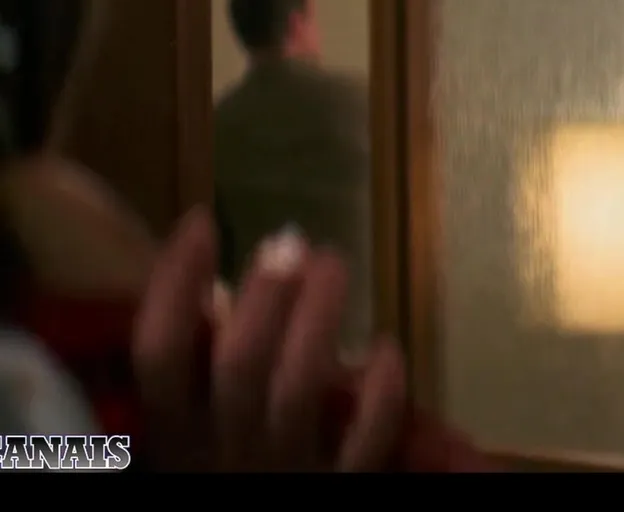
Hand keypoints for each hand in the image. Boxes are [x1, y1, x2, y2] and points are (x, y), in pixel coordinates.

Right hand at [132, 208, 408, 470]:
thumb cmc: (227, 461)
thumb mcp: (193, 420)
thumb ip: (200, 358)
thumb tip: (213, 271)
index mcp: (173, 427)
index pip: (158, 351)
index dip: (174, 282)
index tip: (203, 220)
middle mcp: (222, 448)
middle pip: (239, 363)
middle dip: (268, 294)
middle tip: (291, 242)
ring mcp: (284, 468)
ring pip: (299, 389)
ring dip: (319, 318)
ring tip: (332, 264)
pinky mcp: (340, 484)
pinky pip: (366, 440)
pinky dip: (381, 392)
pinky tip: (385, 348)